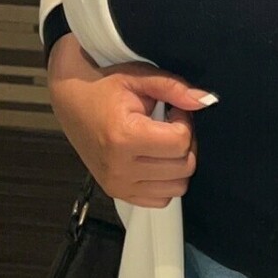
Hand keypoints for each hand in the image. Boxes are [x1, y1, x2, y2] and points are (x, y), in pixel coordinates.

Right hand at [47, 32, 217, 207]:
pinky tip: (155, 159)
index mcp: (123, 138)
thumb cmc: (104, 86)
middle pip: (183, 167)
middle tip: (171, 124)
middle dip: (185, 142)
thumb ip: (174, 88)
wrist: (70, 100)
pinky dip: (166, 181)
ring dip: (178, 163)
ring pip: (177, 187)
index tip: (173, 109)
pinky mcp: (117, 193)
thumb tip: (207, 101)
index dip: (184, 121)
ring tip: (162, 141)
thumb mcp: (139, 77)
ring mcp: (117, 184)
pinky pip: (161, 200)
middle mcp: (119, 168)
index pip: (180, 142)